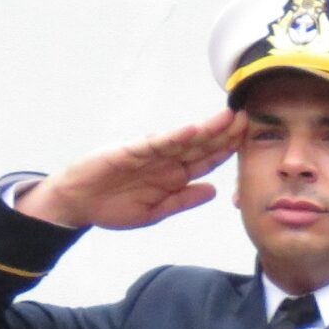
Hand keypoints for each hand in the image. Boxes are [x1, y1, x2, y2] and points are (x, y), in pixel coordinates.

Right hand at [17, 109, 244, 230]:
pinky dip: (174, 137)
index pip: (206, 160)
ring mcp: (148, 154)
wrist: (78, 203)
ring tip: (228, 117)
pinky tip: (193, 130)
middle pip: (200, 145)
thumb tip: (215, 192)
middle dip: (224, 133)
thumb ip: (183, 200)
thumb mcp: (156, 211)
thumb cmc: (114, 206)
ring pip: (183, 140)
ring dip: (206, 129)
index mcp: (173, 175)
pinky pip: (156, 144)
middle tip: (248, 118)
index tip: (250, 140)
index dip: (228, 150)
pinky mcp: (130, 152)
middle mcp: (164, 160)